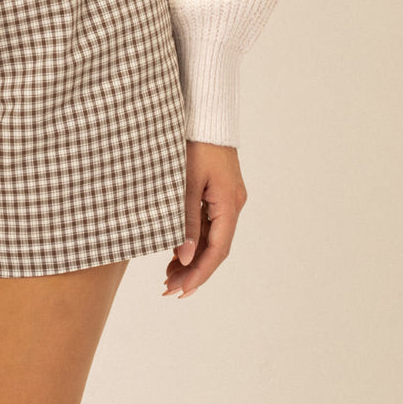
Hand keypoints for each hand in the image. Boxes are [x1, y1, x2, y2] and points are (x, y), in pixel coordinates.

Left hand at [162, 141, 247, 299]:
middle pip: (217, 247)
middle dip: (194, 271)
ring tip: (169, 275)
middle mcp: (234, 203)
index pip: (217, 250)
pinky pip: (210, 223)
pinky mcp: (220, 191)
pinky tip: (177, 250)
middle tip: (168, 289)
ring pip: (213, 237)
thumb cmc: (194, 142)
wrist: (205, 112)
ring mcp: (229, 197)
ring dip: (193, 257)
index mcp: (229, 202)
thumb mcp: (185, 182)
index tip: (179, 291)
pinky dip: (195, 239)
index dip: (199, 274)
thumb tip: (186, 258)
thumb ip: (186, 220)